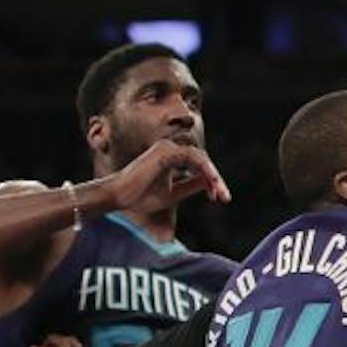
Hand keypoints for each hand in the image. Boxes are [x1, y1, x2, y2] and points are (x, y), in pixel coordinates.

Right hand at [93, 138, 230, 209]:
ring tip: (220, 194)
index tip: (217, 198)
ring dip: (213, 176)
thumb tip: (209, 183)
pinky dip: (204, 170)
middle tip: (225, 198)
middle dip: (215, 180)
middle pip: (202, 161)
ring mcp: (167, 147)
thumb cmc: (142, 196)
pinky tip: (211, 184)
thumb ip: (190, 186)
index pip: (198, 165)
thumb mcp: (174, 194)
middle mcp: (170, 149)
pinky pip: (192, 157)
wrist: (121, 197)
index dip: (211, 181)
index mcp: (171, 157)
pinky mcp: (165, 151)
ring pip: (200, 158)